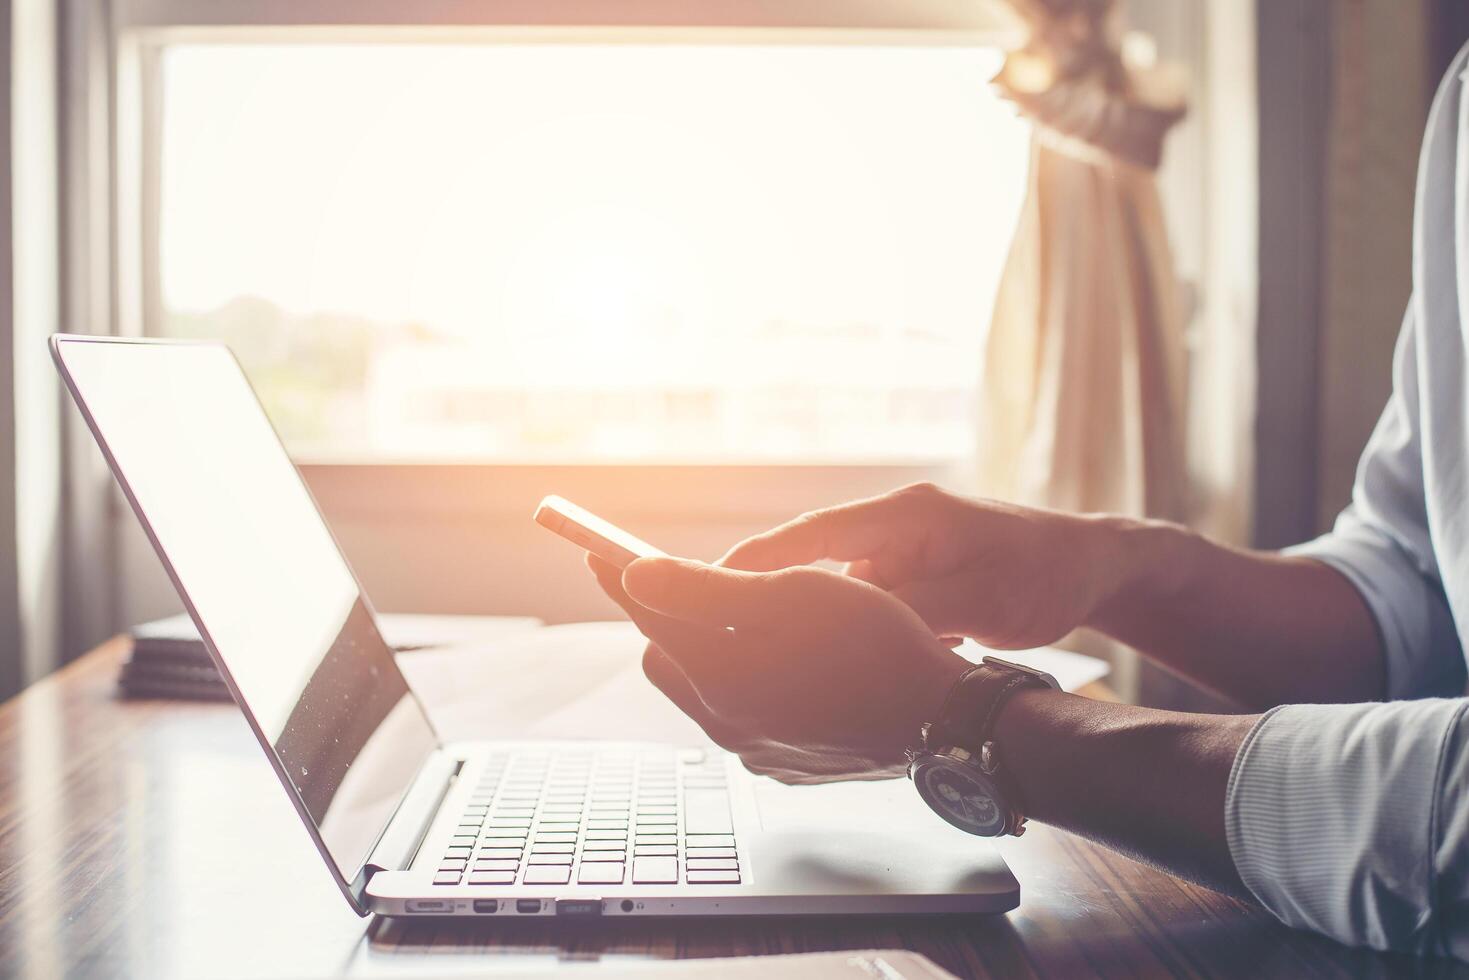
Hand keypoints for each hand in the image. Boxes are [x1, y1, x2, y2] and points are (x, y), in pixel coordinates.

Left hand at [588, 553, 968, 781]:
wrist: (942, 717)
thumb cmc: (874, 643)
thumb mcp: (789, 594)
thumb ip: (703, 589)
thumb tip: (634, 577)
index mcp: (721, 678)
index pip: (651, 618)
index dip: (625, 580)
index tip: (600, 554)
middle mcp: (728, 724)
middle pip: (668, 660)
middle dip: (668, 620)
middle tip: (687, 583)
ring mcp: (758, 749)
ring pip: (706, 690)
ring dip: (711, 652)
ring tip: (752, 620)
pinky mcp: (787, 762)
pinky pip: (747, 715)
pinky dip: (751, 683)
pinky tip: (791, 663)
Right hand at [720, 482, 1115, 650]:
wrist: (1092, 566)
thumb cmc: (1045, 573)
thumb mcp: (981, 601)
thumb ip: (913, 613)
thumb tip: (850, 631)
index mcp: (907, 515)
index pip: (815, 534)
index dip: (759, 558)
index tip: (712, 582)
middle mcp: (894, 527)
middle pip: (814, 564)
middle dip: (773, 599)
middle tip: (727, 637)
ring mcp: (902, 551)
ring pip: (839, 593)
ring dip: (823, 626)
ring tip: (783, 663)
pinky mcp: (911, 576)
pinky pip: (869, 606)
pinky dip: (859, 634)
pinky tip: (849, 667)